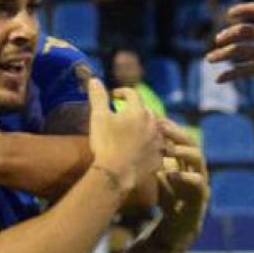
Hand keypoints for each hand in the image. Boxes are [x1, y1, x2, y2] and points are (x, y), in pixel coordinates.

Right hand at [87, 79, 162, 193]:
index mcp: (138, 111)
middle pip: (146, 110)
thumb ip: (98, 97)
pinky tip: (140, 149)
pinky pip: (156, 147)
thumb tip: (94, 80)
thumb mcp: (98, 117)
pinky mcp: (159, 157)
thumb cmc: (106, 142)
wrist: (117, 173)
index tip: (113, 97)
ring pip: (154, 128)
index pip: (132, 94)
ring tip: (133, 131)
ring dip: (145, 126)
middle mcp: (153, 123)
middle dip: (135, 109)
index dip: (122, 92)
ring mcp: (158, 141)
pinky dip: (149, 145)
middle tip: (123, 113)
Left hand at [152, 120, 209, 250]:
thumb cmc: (165, 198)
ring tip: (169, 149)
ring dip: (184, 151)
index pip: (178, 137)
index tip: (152, 117)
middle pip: (191, 142)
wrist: (175, 227)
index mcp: (183, 160)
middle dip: (177, 133)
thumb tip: (126, 141)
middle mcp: (195, 166)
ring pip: (199, 159)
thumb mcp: (154, 176)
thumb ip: (148, 160)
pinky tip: (171, 174)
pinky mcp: (202, 197)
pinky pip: (199, 183)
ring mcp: (201, 180)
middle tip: (161, 126)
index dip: (168, 127)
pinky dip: (186, 178)